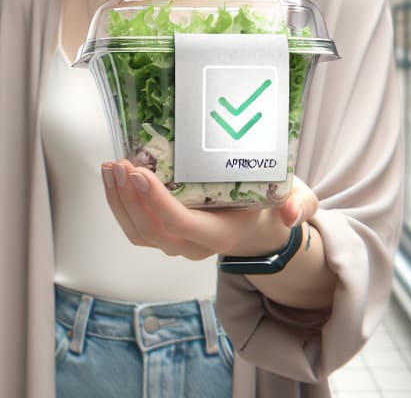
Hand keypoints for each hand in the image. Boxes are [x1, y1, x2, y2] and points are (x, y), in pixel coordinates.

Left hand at [101, 160, 317, 260]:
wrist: (264, 228)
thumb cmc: (274, 205)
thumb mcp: (298, 200)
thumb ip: (299, 205)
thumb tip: (290, 213)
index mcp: (222, 235)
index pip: (182, 225)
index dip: (157, 203)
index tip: (141, 175)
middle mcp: (195, 245)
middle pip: (152, 230)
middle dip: (130, 199)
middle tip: (122, 164)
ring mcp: (177, 243)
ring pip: (138, 232)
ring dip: (119, 201)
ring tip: (111, 167)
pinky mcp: (165, 234)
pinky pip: (135, 227)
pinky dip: (119, 204)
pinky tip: (113, 177)